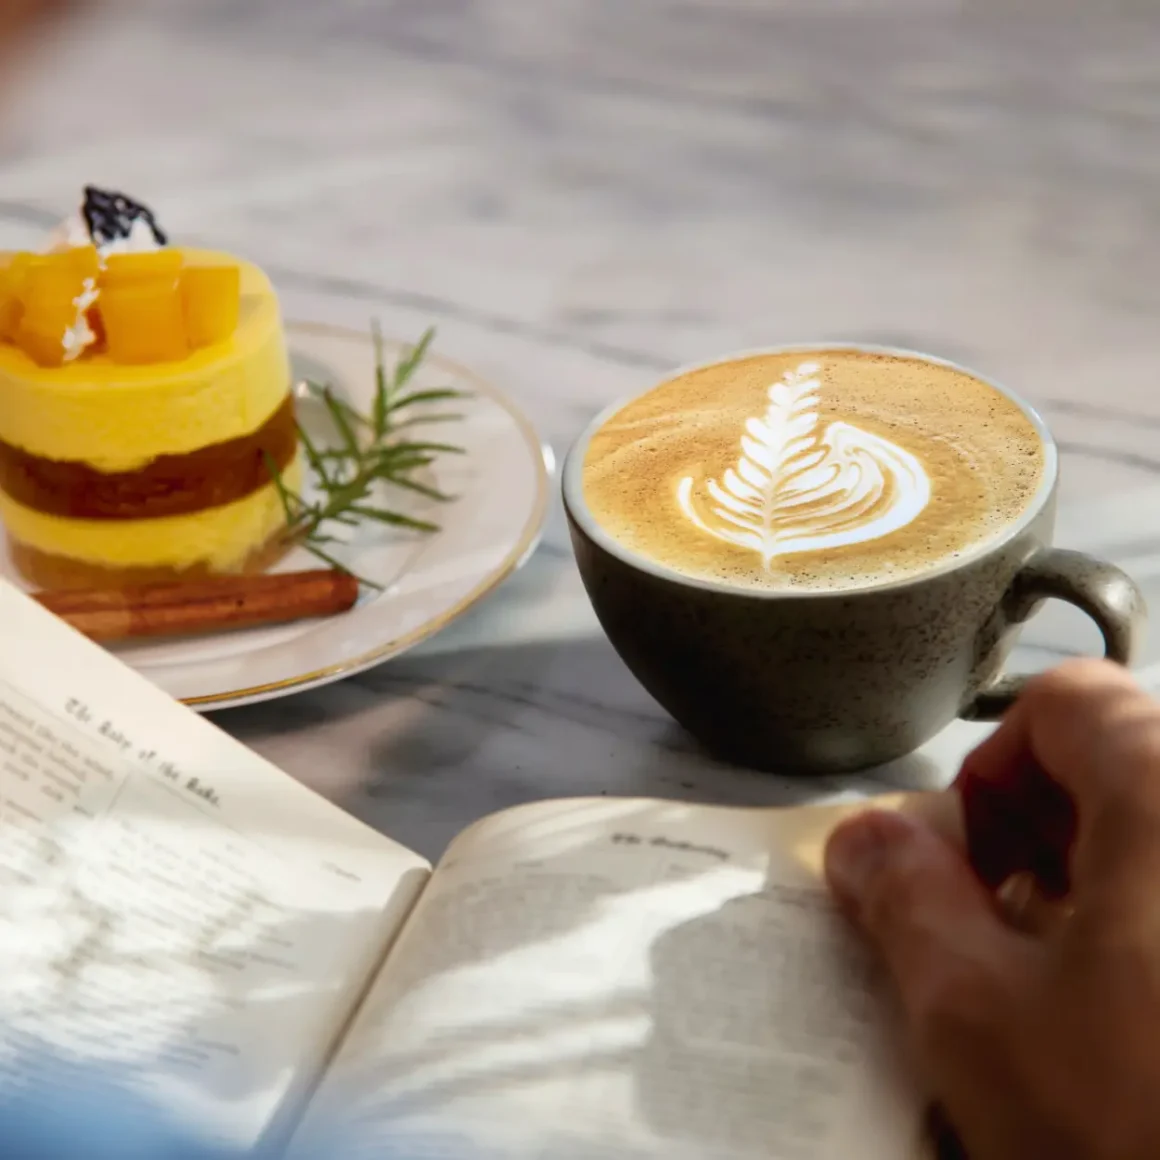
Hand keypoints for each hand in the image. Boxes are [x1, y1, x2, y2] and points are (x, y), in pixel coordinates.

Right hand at [825, 659, 1159, 1159]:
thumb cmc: (1150, 1135)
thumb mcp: (980, 1015)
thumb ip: (905, 898)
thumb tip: (866, 842)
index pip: (1066, 702)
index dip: (990, 771)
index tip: (964, 860)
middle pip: (1128, 765)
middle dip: (1046, 838)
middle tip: (1012, 932)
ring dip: (1110, 888)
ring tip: (1080, 991)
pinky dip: (1159, 929)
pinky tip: (1143, 1020)